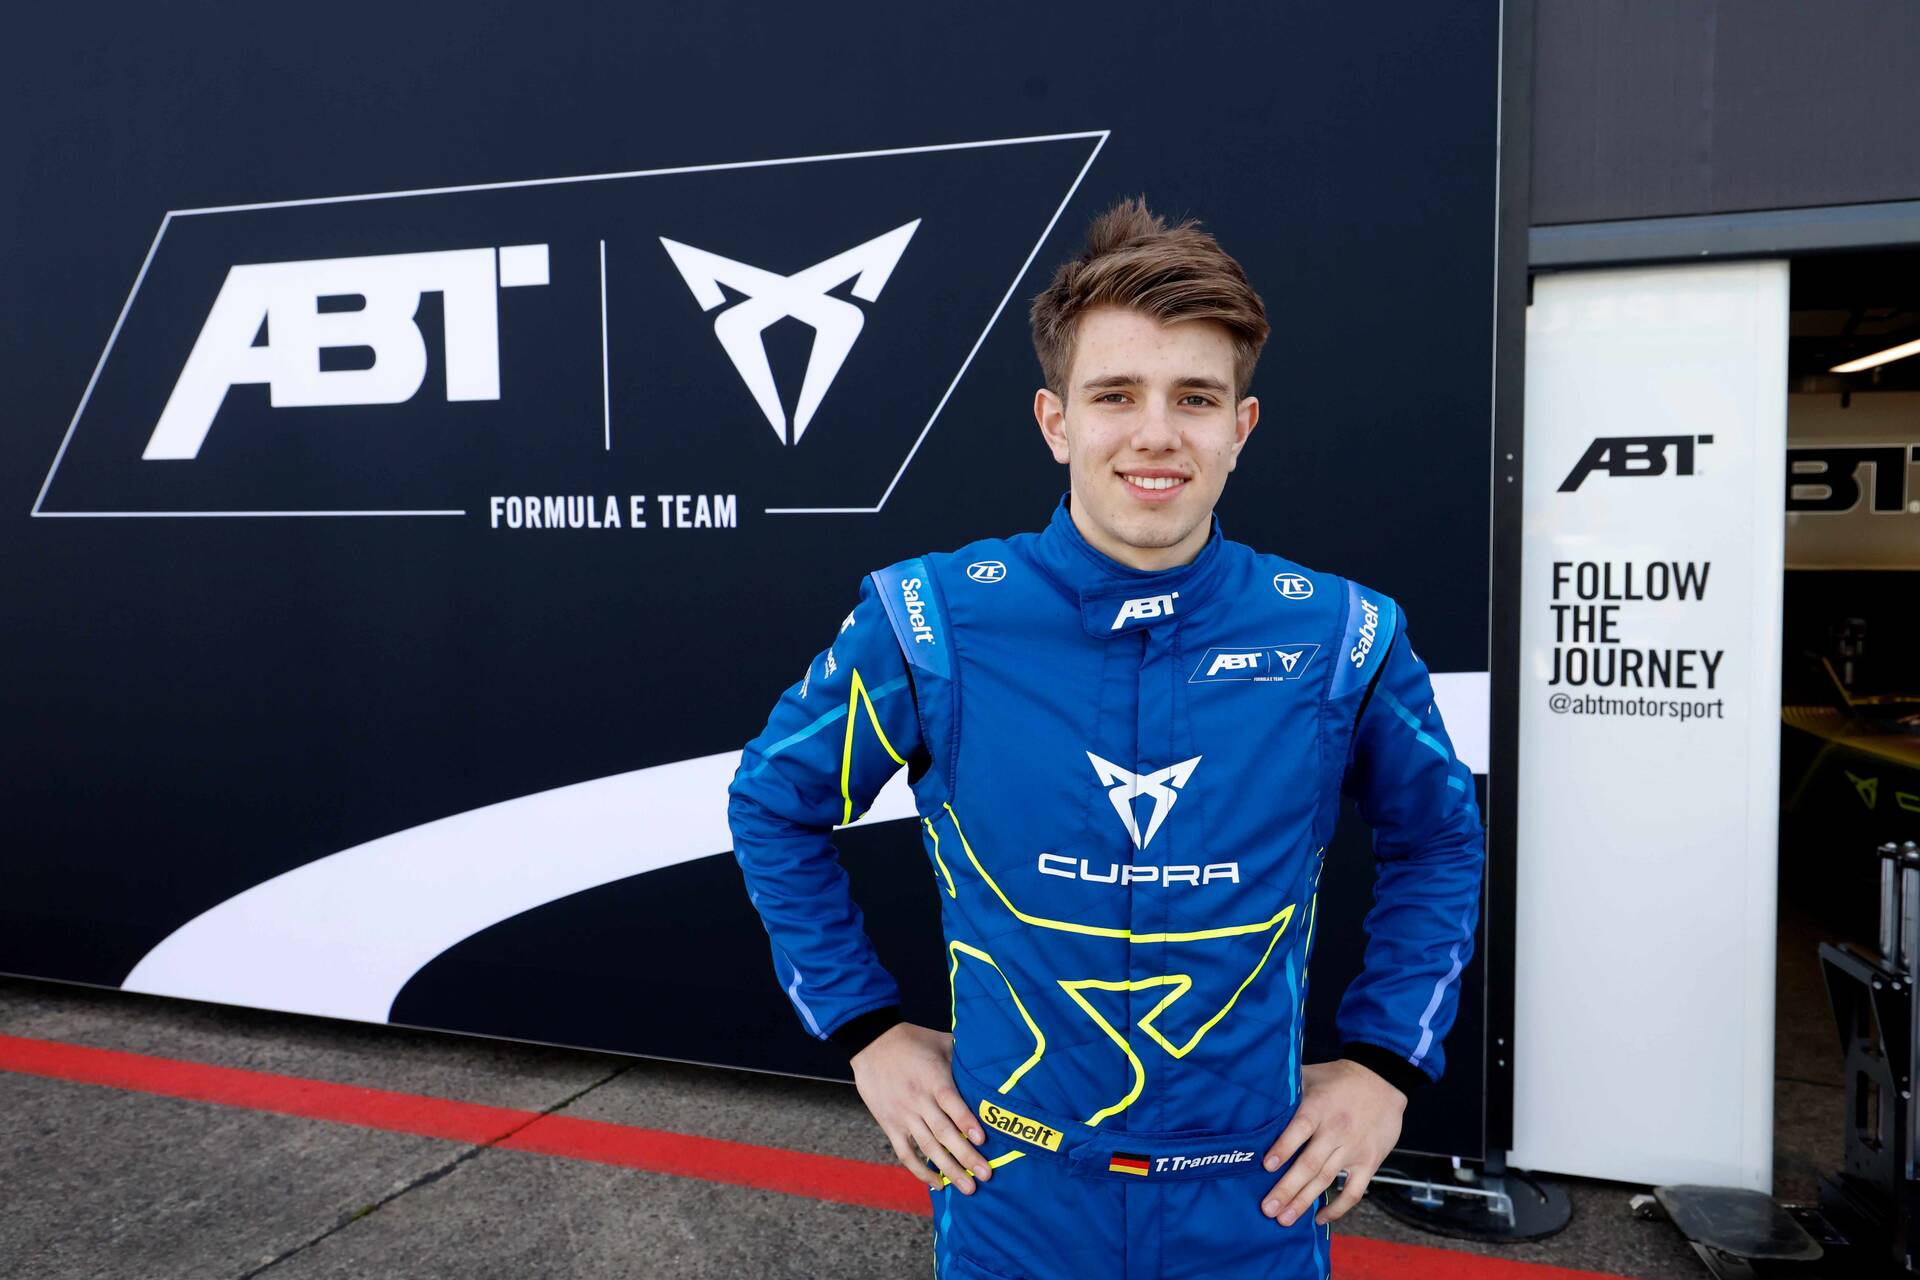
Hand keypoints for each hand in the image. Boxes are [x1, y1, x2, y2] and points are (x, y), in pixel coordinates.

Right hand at [850, 1022, 992, 1193]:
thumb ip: (963, 1056)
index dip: (967, 1122)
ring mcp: (904, 1115)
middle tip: (986, 1175)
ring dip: (948, 1169)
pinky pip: (905, 1153)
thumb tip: (991, 1059)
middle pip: (944, 1133)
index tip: (983, 1140)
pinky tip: (937, 1184)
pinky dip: (920, 1170)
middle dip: (966, 1156)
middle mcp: (919, 1100)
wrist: (871, 1042)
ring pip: (928, 1148)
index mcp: (934, 1079)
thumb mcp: (941, 1041)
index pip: (952, 1104)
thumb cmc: (912, 1040)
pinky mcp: (890, 1125)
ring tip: (967, 1187)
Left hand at [1259, 1058, 1406, 1227]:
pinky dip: (1338, 1208)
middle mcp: (1336, 1130)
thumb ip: (1288, 1089)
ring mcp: (1354, 1149)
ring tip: (1284, 1219)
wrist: (1383, 1079)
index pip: (1299, 1129)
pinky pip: (1353, 1191)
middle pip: (1309, 1164)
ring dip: (1304, 1201)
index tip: (1266, 1166)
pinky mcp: (1369, 1162)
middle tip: (1268, 1208)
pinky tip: (1320, 1218)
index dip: (1283, 1148)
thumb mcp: (1311, 1075)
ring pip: (1326, 1180)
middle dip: (1287, 1188)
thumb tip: (1255, 1097)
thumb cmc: (1340, 1078)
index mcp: (1319, 1107)